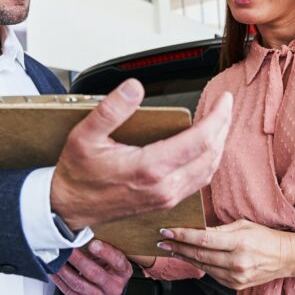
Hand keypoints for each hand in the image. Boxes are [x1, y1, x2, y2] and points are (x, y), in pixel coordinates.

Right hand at [50, 79, 232, 228]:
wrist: (69, 207)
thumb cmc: (78, 173)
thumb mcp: (85, 135)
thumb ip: (111, 110)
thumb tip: (133, 87)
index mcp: (149, 168)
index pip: (199, 141)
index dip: (217, 118)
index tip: (224, 100)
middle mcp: (164, 187)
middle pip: (211, 155)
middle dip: (223, 127)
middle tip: (225, 106)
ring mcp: (166, 198)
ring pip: (208, 171)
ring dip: (218, 145)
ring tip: (219, 123)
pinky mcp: (165, 203)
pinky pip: (198, 182)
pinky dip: (208, 161)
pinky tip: (206, 148)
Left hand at [50, 240, 131, 294]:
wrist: (109, 288)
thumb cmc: (108, 267)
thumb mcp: (111, 255)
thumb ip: (100, 247)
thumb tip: (82, 235)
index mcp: (123, 272)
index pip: (117, 262)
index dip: (105, 252)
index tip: (92, 243)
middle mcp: (114, 287)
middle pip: (94, 273)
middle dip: (78, 259)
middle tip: (66, 249)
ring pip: (79, 284)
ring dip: (64, 271)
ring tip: (56, 260)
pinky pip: (71, 294)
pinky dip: (60, 282)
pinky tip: (54, 272)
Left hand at [158, 220, 294, 289]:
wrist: (285, 257)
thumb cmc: (264, 237)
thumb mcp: (243, 225)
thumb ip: (218, 228)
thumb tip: (195, 228)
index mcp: (239, 242)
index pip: (203, 239)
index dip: (182, 236)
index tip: (167, 231)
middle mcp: (237, 262)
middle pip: (199, 254)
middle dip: (178, 247)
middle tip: (162, 241)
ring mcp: (236, 276)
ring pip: (202, 266)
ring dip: (185, 257)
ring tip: (172, 249)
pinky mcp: (235, 285)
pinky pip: (211, 274)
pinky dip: (199, 265)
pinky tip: (190, 258)